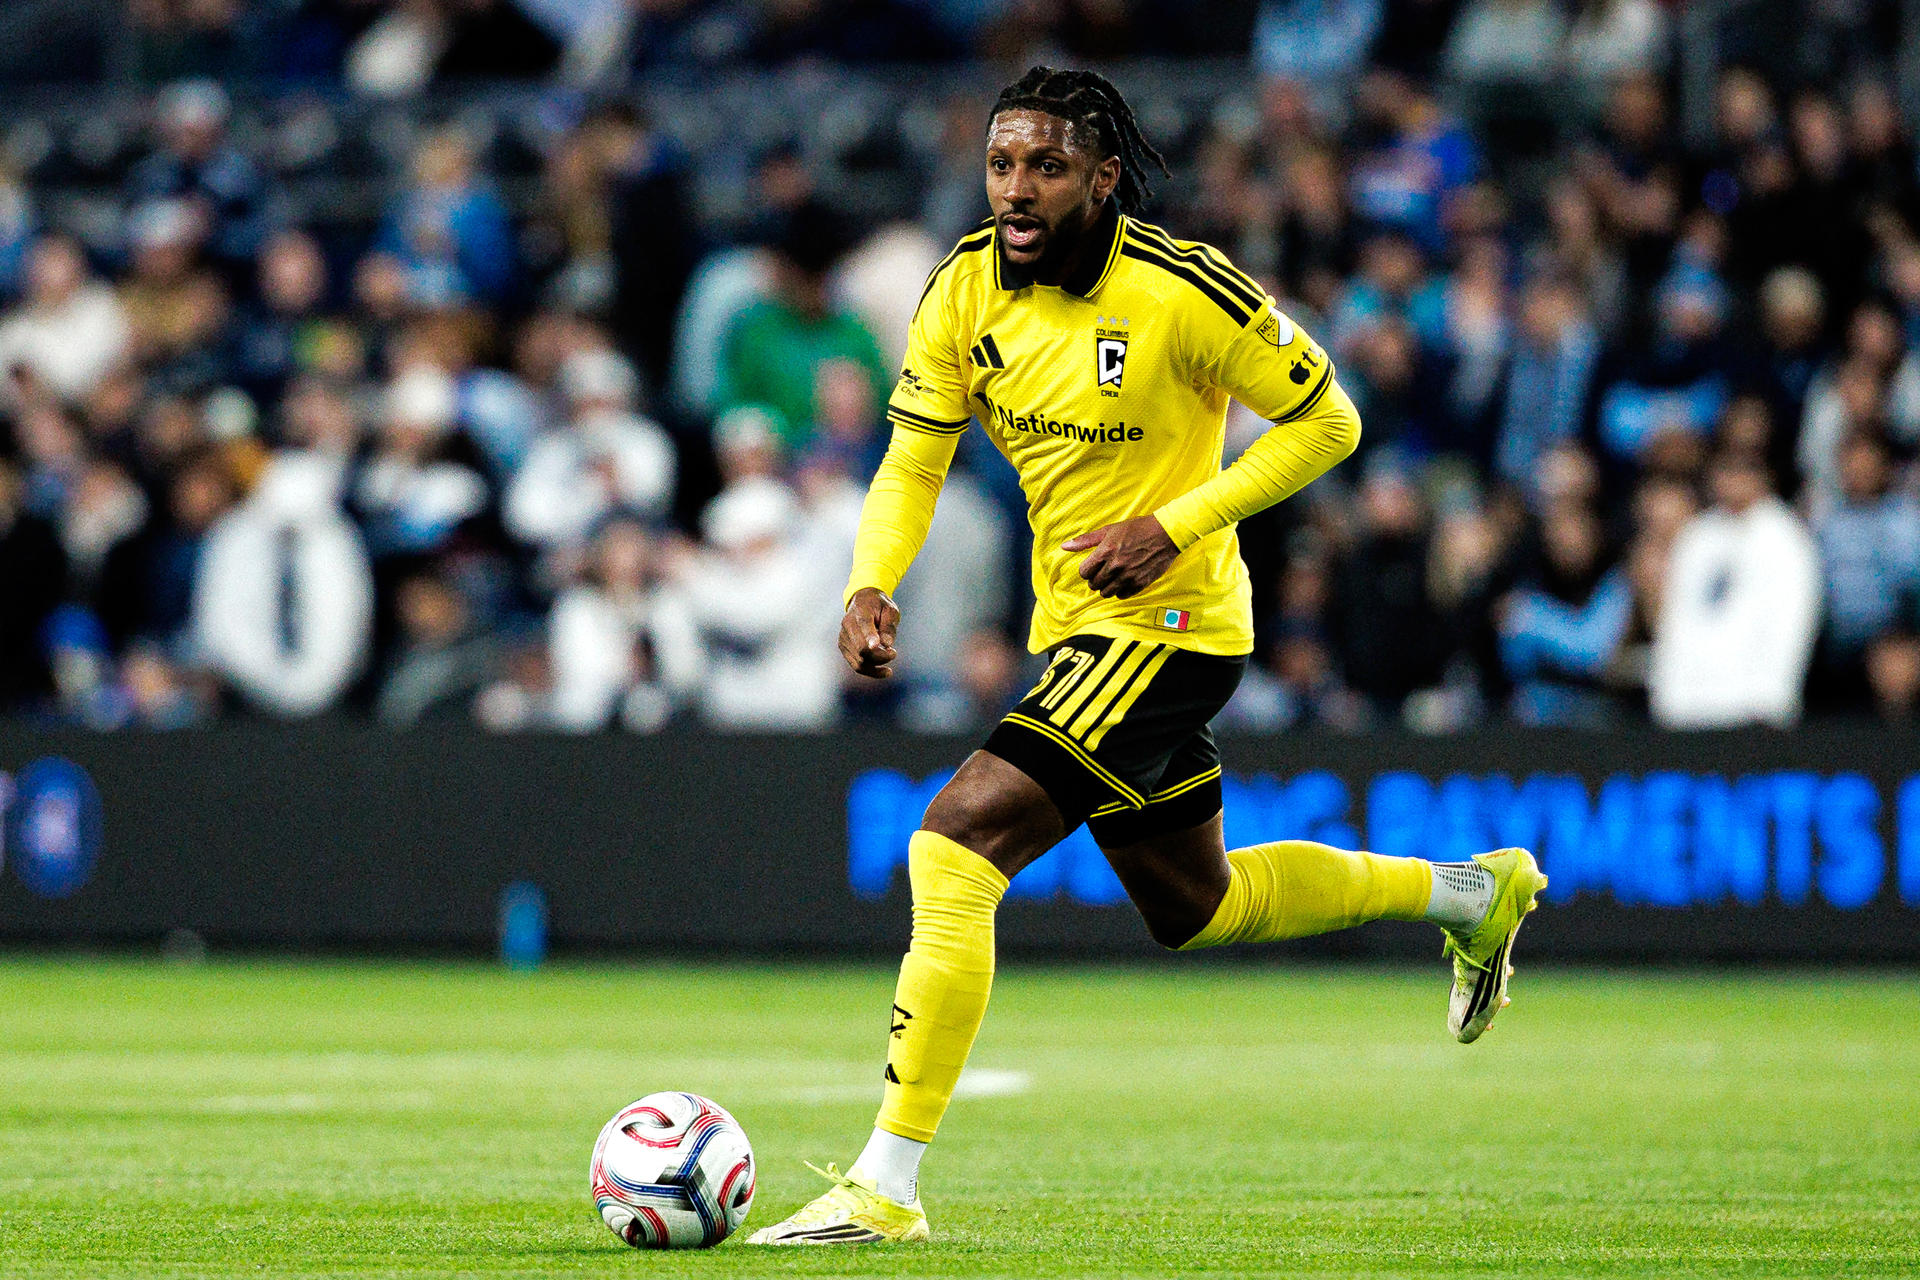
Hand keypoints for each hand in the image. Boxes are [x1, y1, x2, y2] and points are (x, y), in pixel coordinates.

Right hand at [839, 587, 900, 678]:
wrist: (863, 601)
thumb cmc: (879, 606)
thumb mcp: (890, 610)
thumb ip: (889, 626)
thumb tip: (886, 644)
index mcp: (860, 612)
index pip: (864, 627)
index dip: (872, 639)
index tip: (885, 647)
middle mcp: (847, 626)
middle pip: (862, 650)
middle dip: (881, 657)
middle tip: (894, 653)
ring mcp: (843, 638)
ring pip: (859, 662)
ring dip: (877, 666)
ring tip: (891, 661)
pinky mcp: (844, 648)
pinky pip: (856, 666)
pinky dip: (872, 671)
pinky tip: (885, 672)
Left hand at [1061, 515, 1178, 598]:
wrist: (1165, 533)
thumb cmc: (1136, 529)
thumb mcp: (1109, 530)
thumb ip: (1085, 541)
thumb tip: (1064, 547)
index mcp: (1105, 552)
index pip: (1084, 572)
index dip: (1087, 570)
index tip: (1093, 566)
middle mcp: (1115, 566)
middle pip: (1094, 584)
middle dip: (1096, 578)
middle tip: (1104, 571)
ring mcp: (1128, 576)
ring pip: (1106, 593)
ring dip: (1107, 586)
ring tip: (1113, 577)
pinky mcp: (1140, 583)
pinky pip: (1122, 595)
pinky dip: (1121, 590)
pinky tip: (1124, 580)